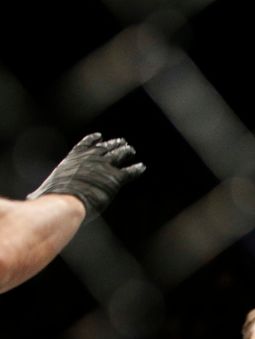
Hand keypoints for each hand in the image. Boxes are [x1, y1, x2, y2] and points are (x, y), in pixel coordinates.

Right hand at [26, 133, 145, 219]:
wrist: (65, 202)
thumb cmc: (51, 200)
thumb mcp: (44, 192)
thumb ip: (41, 193)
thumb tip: (30, 199)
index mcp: (73, 159)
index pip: (84, 145)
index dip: (92, 140)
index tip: (99, 136)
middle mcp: (90, 159)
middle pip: (105, 148)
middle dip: (113, 144)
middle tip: (121, 142)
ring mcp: (104, 167)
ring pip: (119, 155)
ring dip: (126, 151)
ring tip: (130, 150)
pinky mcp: (115, 178)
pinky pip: (130, 171)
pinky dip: (137, 169)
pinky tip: (141, 167)